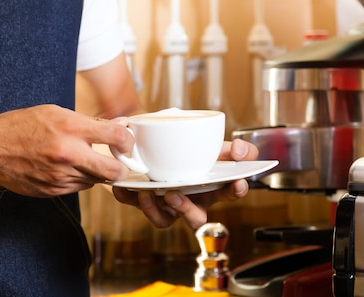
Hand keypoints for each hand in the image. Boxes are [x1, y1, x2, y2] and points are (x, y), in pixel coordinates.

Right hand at [0, 104, 130, 196]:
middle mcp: (68, 154)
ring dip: (96, 171)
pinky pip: (78, 187)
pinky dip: (78, 178)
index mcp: (71, 128)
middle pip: (114, 171)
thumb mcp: (55, 113)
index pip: (117, 137)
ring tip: (80, 158)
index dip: (128, 140)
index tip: (126, 141)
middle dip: (121, 167)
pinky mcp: (53, 191)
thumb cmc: (21, 126)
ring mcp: (60, 176)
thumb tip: (120, 125)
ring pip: (96, 180)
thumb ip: (90, 122)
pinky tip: (64, 167)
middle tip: (119, 161)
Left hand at [111, 138, 258, 228]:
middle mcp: (190, 200)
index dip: (235, 190)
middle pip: (194, 218)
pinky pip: (136, 204)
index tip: (238, 182)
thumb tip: (242, 150)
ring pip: (164, 219)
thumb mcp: (216, 147)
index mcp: (211, 188)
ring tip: (147, 193)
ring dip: (154, 210)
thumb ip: (235, 148)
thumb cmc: (193, 151)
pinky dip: (128, 197)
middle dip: (186, 210)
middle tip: (175, 195)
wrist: (160, 144)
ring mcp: (167, 202)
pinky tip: (121, 188)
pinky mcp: (146, 198)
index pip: (229, 193)